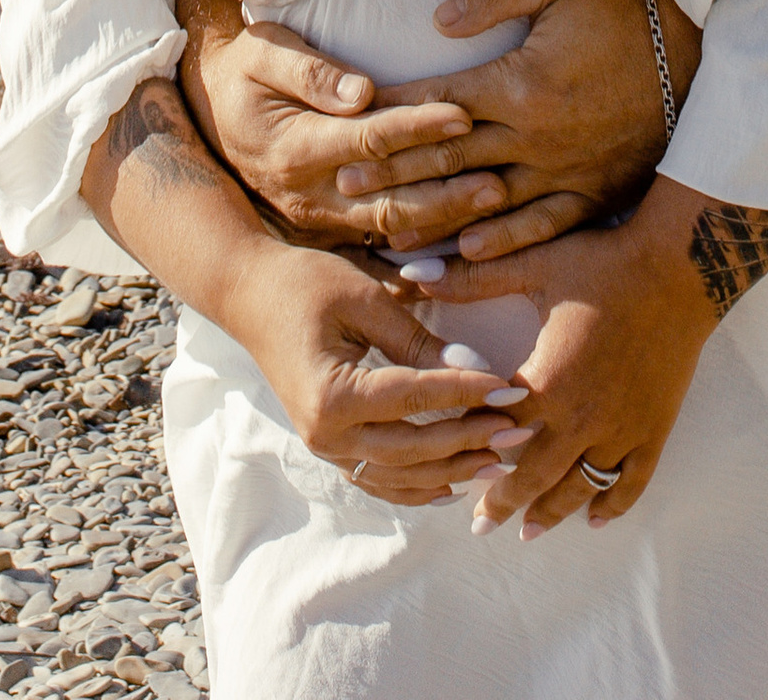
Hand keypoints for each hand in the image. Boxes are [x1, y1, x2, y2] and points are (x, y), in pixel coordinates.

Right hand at [176, 0, 493, 248]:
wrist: (208, 110)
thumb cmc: (244, 69)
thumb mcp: (264, 52)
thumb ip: (312, 72)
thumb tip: (362, 91)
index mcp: (295, 146)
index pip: (370, 139)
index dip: (419, 127)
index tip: (465, 114)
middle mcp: (308, 192)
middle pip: (389, 198)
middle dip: (447, 189)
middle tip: (500, 179)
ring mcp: (317, 217)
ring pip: (390, 229)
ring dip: (444, 219)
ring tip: (495, 205)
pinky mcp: (326, 228)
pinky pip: (379, 243)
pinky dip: (422, 242)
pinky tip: (464, 237)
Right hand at [226, 243, 538, 511]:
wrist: (248, 294)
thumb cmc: (305, 284)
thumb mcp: (364, 297)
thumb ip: (416, 338)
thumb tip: (474, 367)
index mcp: (334, 394)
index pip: (416, 398)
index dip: (468, 393)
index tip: (512, 390)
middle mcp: (327, 434)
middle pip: (413, 450)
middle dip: (470, 441)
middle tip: (519, 432)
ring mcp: (326, 447)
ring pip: (400, 475)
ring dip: (452, 471)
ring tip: (501, 462)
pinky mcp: (330, 447)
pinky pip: (380, 479)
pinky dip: (419, 484)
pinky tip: (454, 481)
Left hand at [338, 0, 703, 261]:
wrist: (703, 46)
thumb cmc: (630, 2)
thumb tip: (437, 23)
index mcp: (521, 83)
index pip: (438, 104)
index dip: (390, 116)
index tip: (346, 126)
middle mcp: (537, 136)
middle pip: (449, 160)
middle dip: (393, 173)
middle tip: (340, 187)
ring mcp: (567, 170)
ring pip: (485, 203)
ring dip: (433, 217)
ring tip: (384, 231)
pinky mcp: (596, 190)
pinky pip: (543, 226)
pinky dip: (503, 242)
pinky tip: (464, 252)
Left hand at [415, 177, 756, 536]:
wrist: (679, 266)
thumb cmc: (604, 262)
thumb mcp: (535, 265)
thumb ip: (471, 277)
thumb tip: (410, 273)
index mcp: (548, 381)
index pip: (496, 429)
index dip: (471, 445)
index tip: (448, 465)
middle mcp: (582, 416)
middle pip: (533, 475)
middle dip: (503, 502)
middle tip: (480, 525)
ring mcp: (621, 429)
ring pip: (579, 487)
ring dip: (550, 511)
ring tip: (527, 531)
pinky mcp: (654, 429)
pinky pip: (630, 483)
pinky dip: (610, 505)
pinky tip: (593, 518)